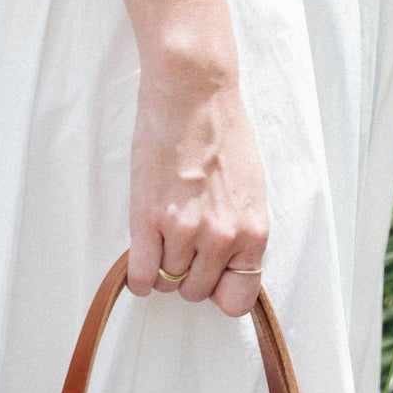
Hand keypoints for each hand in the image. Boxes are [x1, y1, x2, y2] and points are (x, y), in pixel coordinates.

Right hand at [127, 63, 267, 317]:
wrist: (193, 94)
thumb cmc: (222, 133)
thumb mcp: (251, 191)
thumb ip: (242, 234)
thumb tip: (227, 267)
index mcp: (252, 233)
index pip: (237, 299)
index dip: (220, 290)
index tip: (210, 275)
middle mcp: (222, 238)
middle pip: (196, 292)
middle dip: (187, 274)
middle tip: (182, 242)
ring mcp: (185, 231)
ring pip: (168, 281)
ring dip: (162, 264)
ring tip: (164, 230)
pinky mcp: (149, 220)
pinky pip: (142, 277)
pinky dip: (139, 278)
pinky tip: (142, 258)